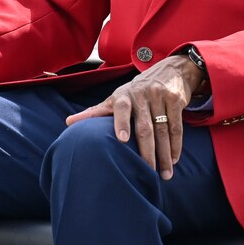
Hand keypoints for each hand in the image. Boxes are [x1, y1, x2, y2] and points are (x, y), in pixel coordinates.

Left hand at [65, 55, 205, 179]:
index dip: (121, 123)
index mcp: (123, 95)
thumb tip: (67, 122)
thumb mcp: (116, 98)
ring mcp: (160, 96)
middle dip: (147, 152)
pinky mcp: (175, 100)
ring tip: (164, 175)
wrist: (169, 70)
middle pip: (145, 127)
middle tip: (147, 172)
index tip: (122, 140)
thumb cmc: (135, 91)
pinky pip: (176, 127)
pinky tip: (174, 160)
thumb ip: (95, 112)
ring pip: (162, 130)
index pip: (121, 109)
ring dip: (165, 154)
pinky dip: (176, 145)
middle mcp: (142, 94)